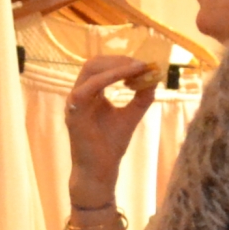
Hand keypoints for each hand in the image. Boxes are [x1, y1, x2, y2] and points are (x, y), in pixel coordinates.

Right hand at [63, 55, 160, 206]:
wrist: (101, 169)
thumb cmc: (111, 145)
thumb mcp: (131, 116)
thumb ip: (141, 98)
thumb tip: (154, 78)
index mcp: (89, 94)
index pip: (101, 68)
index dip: (122, 62)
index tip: (145, 64)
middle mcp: (79, 94)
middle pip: (94, 63)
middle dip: (120, 60)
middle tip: (143, 64)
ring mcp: (74, 102)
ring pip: (91, 70)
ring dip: (117, 66)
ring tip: (139, 69)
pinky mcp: (75, 112)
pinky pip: (90, 87)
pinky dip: (110, 78)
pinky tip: (129, 80)